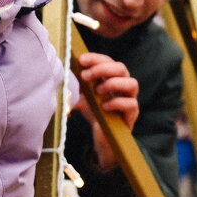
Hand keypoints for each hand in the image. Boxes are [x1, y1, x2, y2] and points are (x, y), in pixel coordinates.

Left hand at [75, 52, 139, 171]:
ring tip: (98, 91)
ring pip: (132, 83)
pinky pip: (132, 104)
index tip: (81, 60)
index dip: (96, 58)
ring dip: (113, 83)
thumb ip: (77, 84)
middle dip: (103, 68)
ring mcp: (130, 100)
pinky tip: (104, 106)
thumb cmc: (95, 112)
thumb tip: (63, 74)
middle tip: (86, 75)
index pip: (108, 61)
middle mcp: (123, 86)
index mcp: (112, 78)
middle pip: (122, 68)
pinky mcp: (131, 115)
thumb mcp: (83, 96)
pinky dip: (117, 103)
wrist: (102, 137)